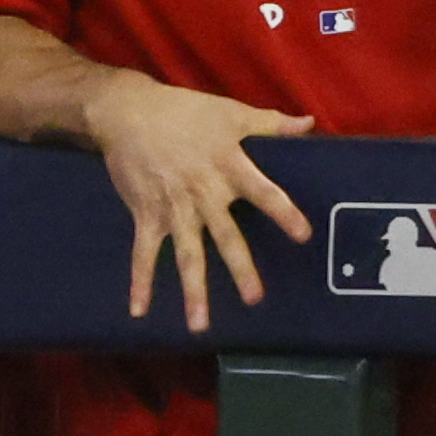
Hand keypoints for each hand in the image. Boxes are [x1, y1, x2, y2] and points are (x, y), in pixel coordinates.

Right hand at [87, 69, 312, 330]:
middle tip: (255, 298)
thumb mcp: (230, 113)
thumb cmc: (184, 111)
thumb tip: (308, 125)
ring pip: (187, 254)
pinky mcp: (147, 214)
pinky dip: (140, 282)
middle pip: (225, 235)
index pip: (263, 192)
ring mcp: (173, 208)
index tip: (303, 235)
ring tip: (200, 324)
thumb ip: (271, 123)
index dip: (283, 212)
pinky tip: (140, 311)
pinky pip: (144, 253)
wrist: (127, 112)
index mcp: (228, 166)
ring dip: (193, 290)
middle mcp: (203, 192)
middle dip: (240, 268)